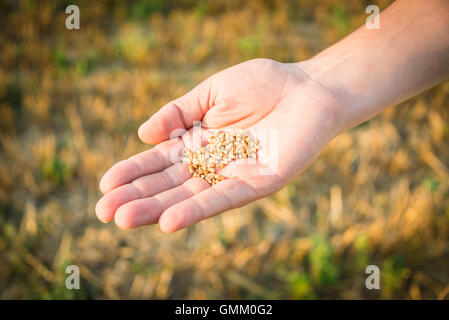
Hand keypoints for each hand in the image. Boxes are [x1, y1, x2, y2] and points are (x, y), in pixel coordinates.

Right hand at [95, 58, 341, 232]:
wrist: (309, 88)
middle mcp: (211, 163)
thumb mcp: (211, 92)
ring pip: (189, 196)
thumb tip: (142, 134)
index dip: (132, 172)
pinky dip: (197, 211)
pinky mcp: (257, 183)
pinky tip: (170, 222)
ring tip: (124, 220)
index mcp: (197, 141)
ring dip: (157, 209)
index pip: (158, 161)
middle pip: (169, 184)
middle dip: (137, 198)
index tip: (105, 186)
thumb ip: (178, 112)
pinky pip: (224, 198)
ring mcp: (233, 175)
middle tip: (104, 214)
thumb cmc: (263, 84)